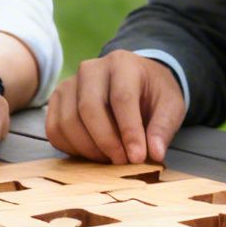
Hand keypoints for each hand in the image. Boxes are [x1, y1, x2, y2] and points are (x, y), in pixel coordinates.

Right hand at [44, 50, 184, 163]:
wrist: (135, 81)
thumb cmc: (153, 94)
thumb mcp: (171, 105)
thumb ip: (163, 128)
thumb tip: (154, 153)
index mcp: (123, 63)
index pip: (121, 98)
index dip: (129, 131)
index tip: (138, 157)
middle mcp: (91, 69)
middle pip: (89, 108)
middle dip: (106, 142)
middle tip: (123, 162)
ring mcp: (69, 83)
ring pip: (68, 121)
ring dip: (88, 148)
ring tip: (110, 159)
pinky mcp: (57, 100)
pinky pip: (54, 129)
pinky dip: (71, 148)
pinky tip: (93, 153)